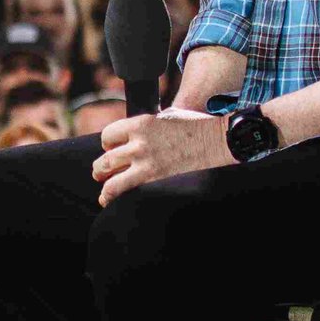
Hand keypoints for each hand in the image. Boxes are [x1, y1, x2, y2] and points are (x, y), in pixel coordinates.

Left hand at [89, 106, 233, 205]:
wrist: (218, 142)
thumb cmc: (195, 128)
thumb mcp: (165, 117)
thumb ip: (145, 127)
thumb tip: (131, 138)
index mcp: (141, 124)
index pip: (108, 136)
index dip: (108, 144)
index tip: (112, 150)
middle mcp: (140, 145)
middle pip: (106, 160)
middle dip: (101, 169)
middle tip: (101, 173)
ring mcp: (147, 166)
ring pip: (112, 182)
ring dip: (106, 189)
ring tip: (105, 194)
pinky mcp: (156, 183)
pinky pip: (127, 194)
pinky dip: (118, 200)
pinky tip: (116, 203)